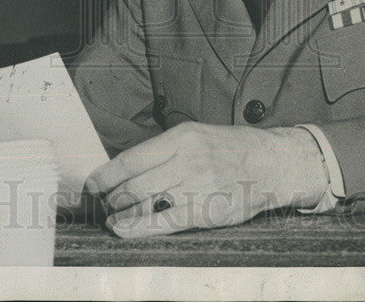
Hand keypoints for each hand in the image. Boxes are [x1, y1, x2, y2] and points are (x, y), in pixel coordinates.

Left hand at [84, 123, 326, 237]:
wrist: (272, 164)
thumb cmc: (233, 149)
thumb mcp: (198, 135)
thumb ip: (166, 150)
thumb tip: (129, 169)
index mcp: (182, 137)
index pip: (131, 158)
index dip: (105, 174)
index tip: (92, 183)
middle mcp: (186, 160)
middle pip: (133, 183)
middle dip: (110, 197)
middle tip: (99, 204)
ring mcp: (195, 187)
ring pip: (144, 202)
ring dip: (120, 213)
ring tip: (109, 216)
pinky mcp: (205, 211)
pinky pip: (163, 222)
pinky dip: (137, 227)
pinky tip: (122, 229)